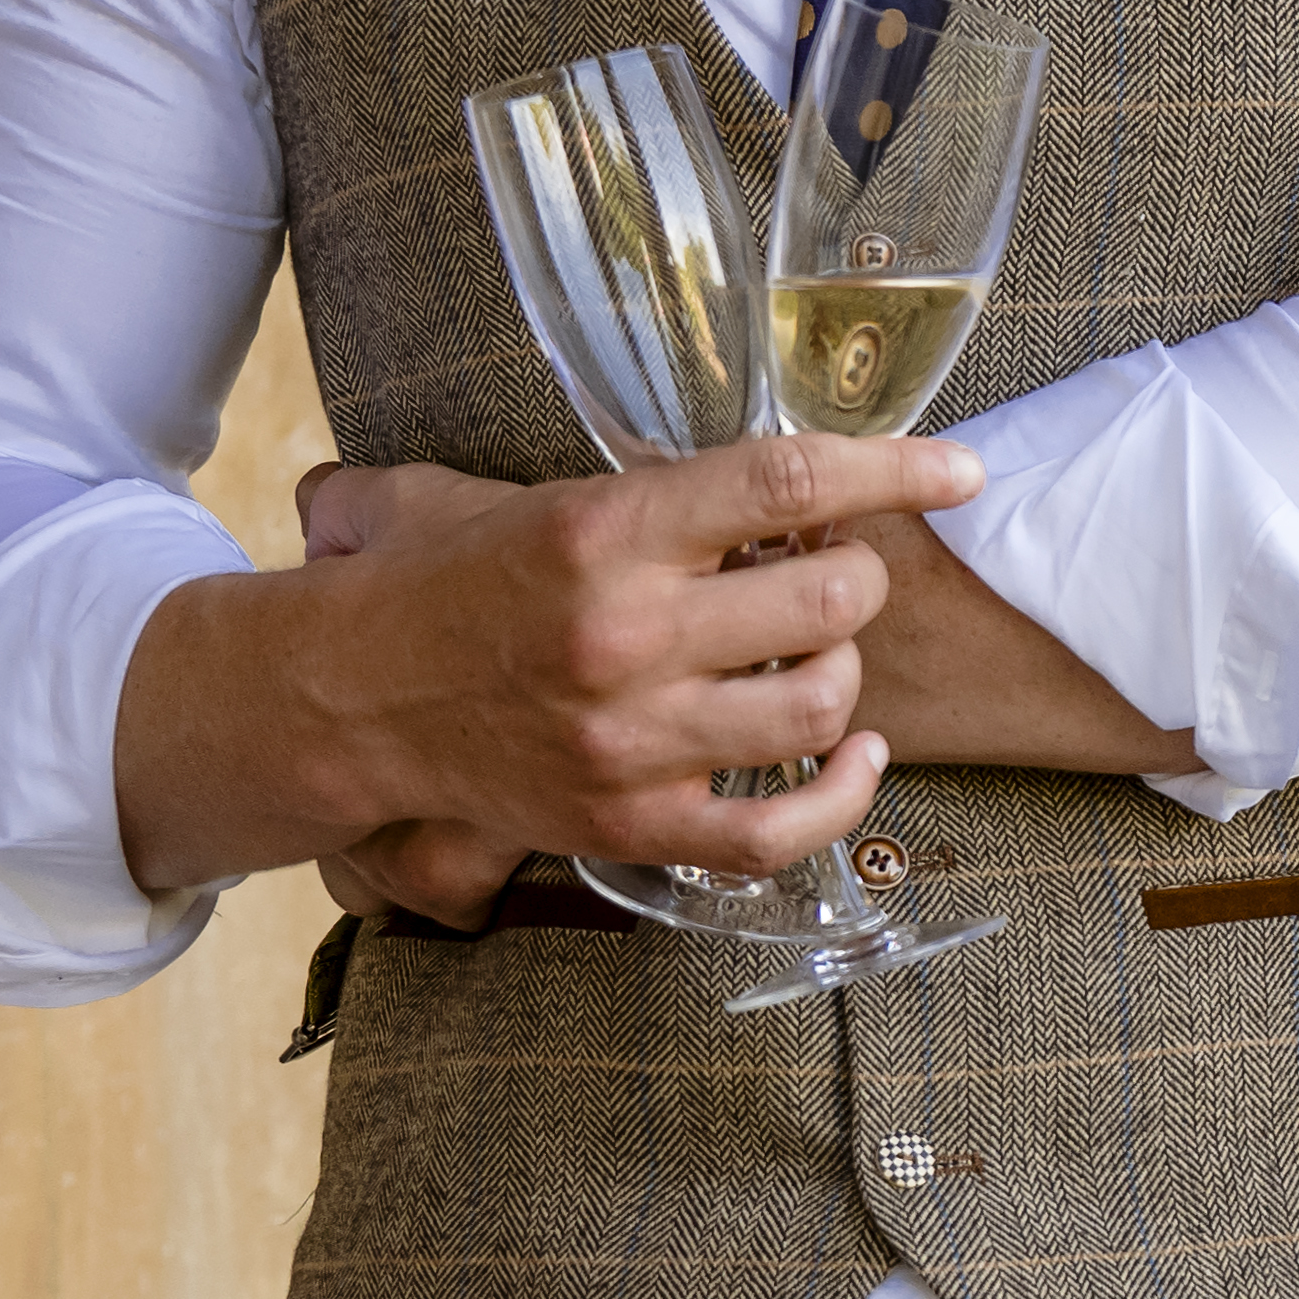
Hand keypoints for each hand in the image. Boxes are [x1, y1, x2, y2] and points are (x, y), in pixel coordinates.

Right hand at [120, 427, 977, 899]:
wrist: (342, 697)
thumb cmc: (445, 582)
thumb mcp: (531, 497)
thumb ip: (655, 486)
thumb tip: (796, 466)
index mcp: (602, 532)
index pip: (788, 484)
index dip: (894, 471)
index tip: (957, 471)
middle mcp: (624, 635)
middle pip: (829, 602)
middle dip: (855, 580)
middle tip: (828, 575)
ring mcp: (630, 741)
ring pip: (820, 709)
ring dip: (843, 676)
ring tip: (813, 658)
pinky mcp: (629, 824)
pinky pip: (779, 831)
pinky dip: (842, 798)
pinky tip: (856, 758)